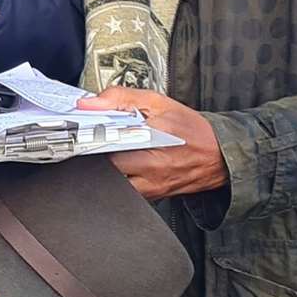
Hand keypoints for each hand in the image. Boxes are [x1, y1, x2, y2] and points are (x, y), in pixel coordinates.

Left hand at [78, 86, 226, 200]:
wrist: (220, 155)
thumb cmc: (192, 129)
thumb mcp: (158, 102)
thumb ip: (121, 98)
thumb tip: (90, 102)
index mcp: (152, 140)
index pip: (107, 142)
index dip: (87, 136)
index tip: (77, 130)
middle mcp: (151, 168)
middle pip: (105, 167)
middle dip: (92, 155)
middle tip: (87, 143)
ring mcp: (151, 187)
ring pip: (113, 184)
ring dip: (103, 170)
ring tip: (101, 155)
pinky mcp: (153, 197)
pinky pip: (125, 192)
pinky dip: (116, 180)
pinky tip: (118, 167)